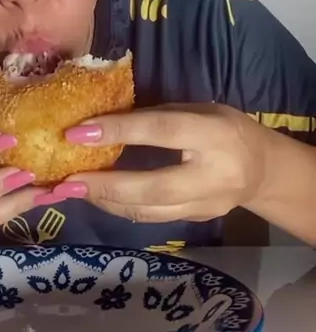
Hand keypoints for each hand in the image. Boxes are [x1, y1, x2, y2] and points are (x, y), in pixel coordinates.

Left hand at [59, 104, 269, 222]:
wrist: (263, 170)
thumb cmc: (224, 128)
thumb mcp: (198, 110)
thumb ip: (157, 117)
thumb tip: (104, 122)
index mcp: (214, 135)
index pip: (161, 132)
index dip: (119, 131)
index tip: (77, 133)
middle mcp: (211, 176)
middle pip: (152, 188)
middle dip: (105, 185)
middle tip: (67, 180)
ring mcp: (204, 205)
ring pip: (147, 211)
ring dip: (105, 201)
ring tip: (71, 191)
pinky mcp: (195, 221)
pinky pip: (151, 217)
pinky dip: (119, 208)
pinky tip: (97, 197)